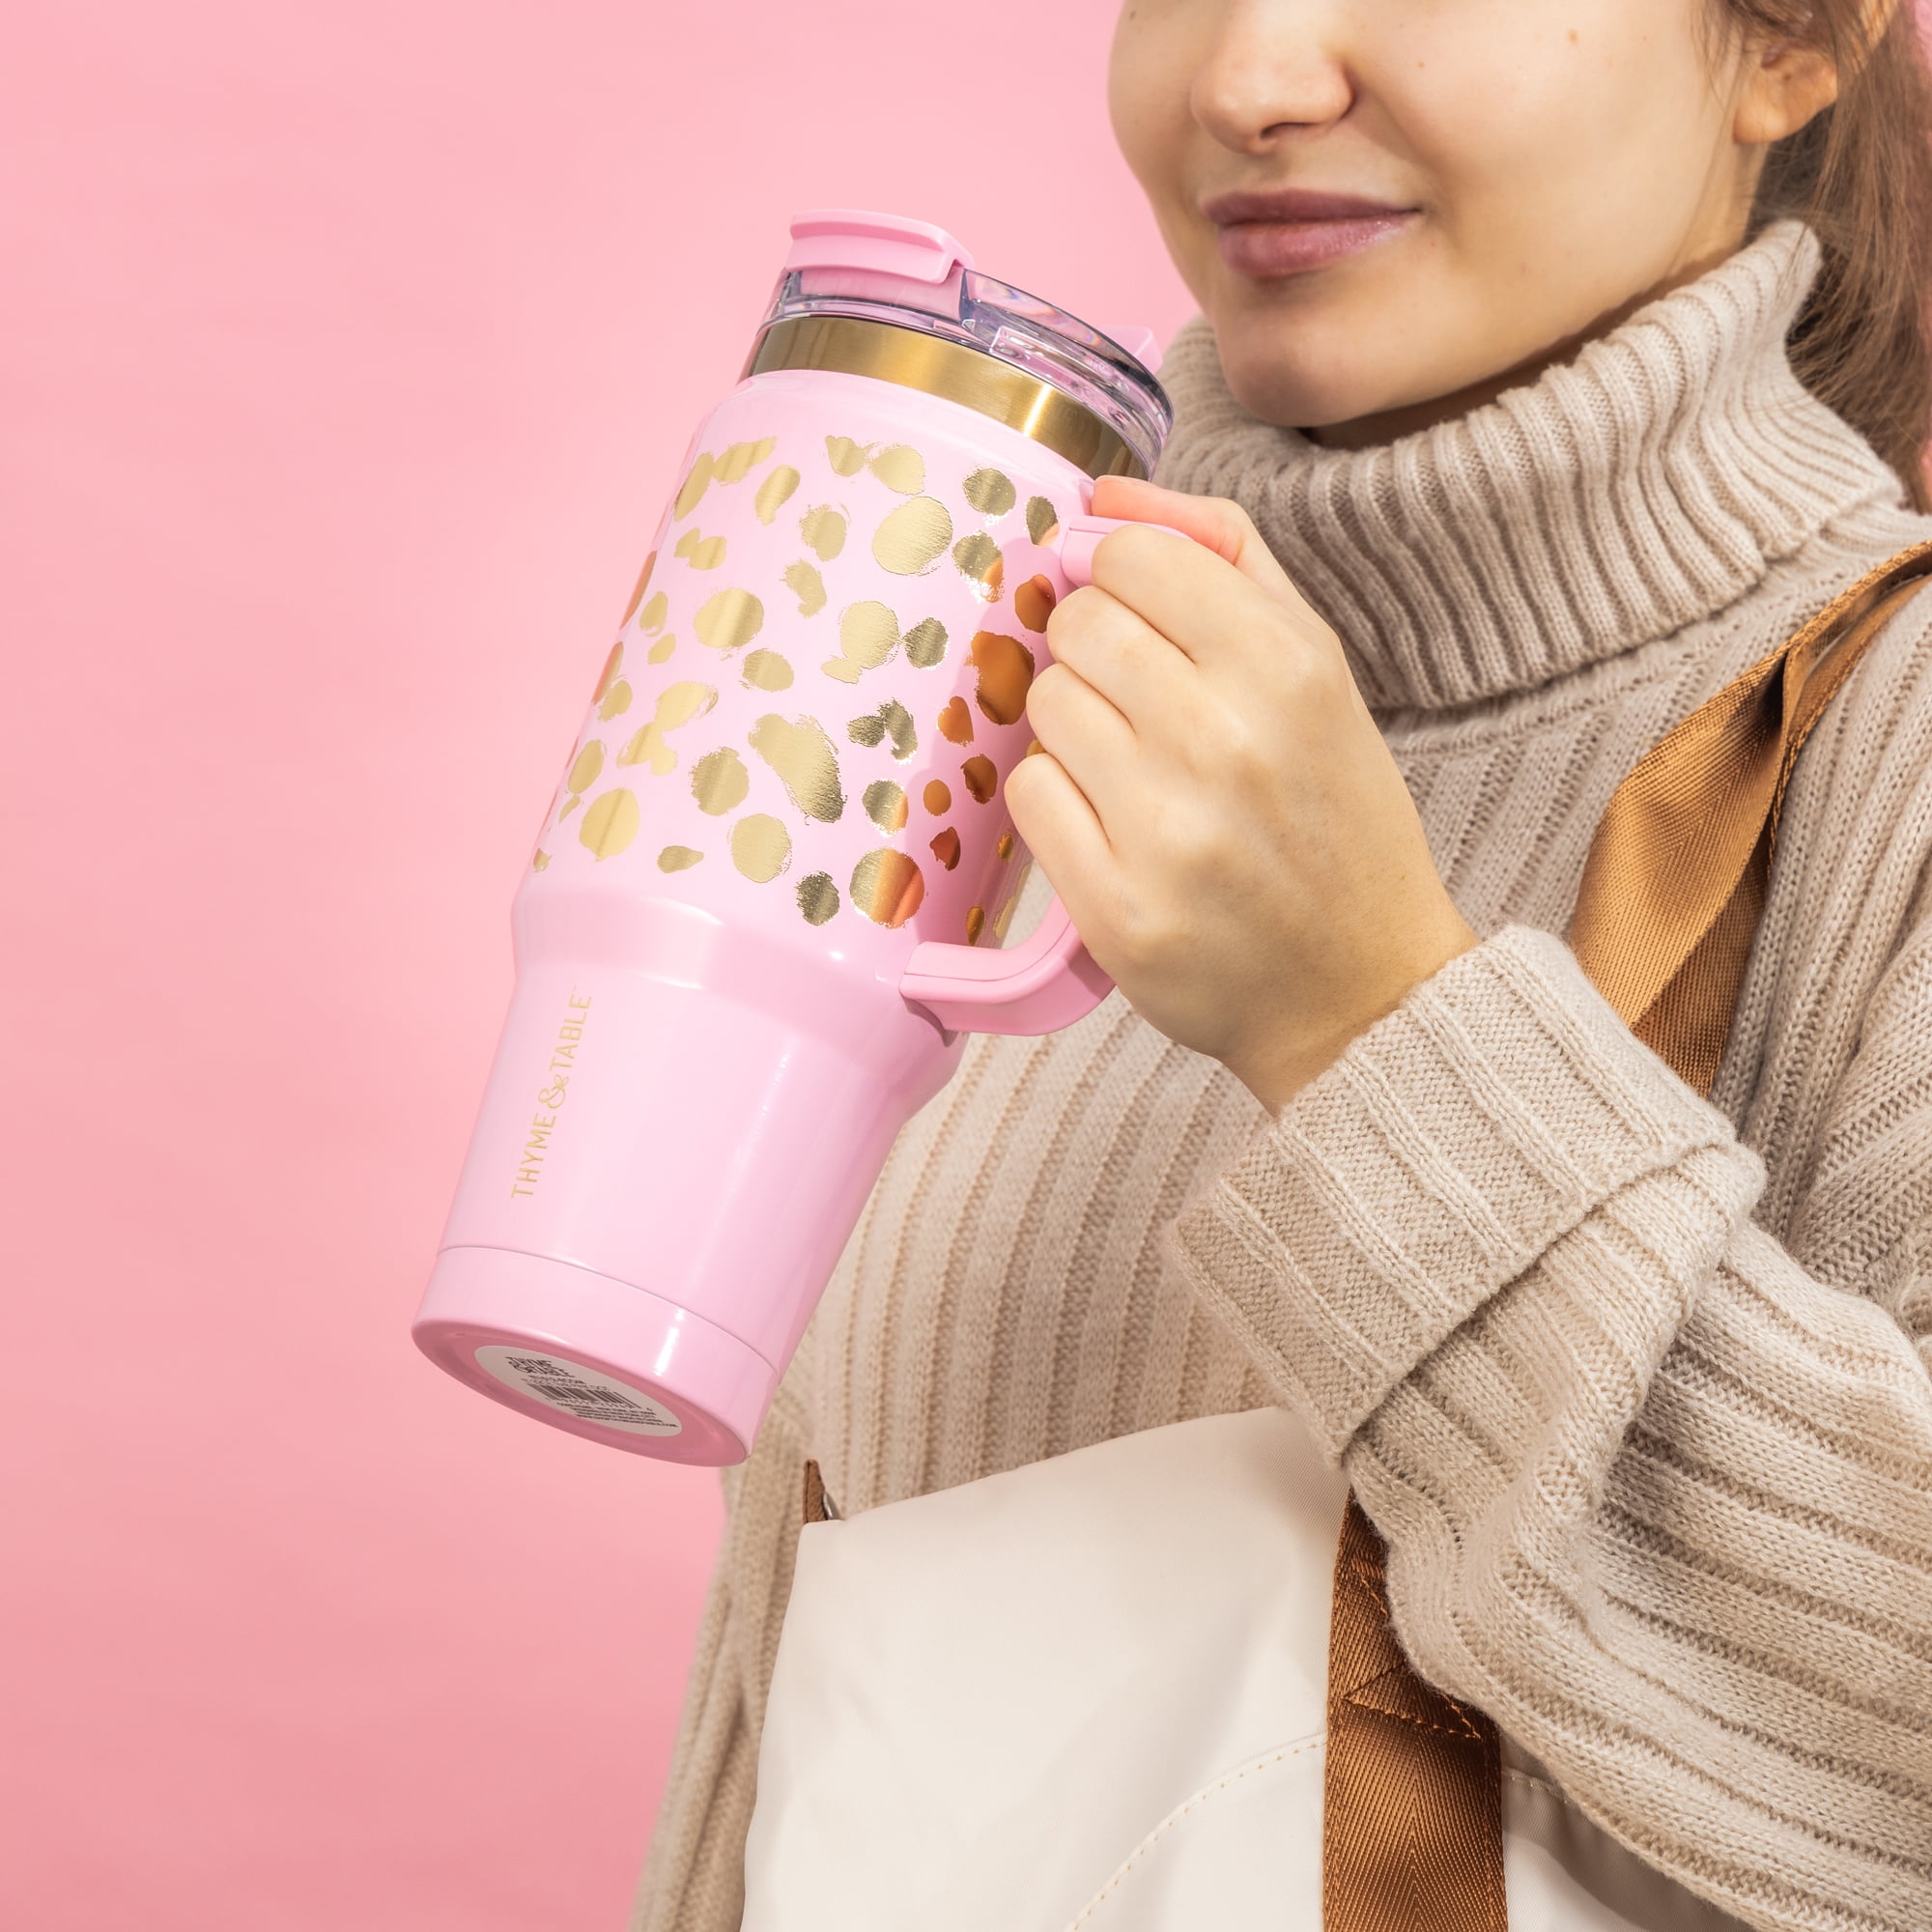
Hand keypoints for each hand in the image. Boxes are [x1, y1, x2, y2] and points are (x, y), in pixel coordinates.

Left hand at [1004, 476, 1476, 1109]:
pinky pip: (1028, 797)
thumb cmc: (1333, 817)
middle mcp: (1225, 739)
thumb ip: (1223, 558)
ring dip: (1075, 732)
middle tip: (1144, 710)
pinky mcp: (1115, 908)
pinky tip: (1114, 828)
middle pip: (1076, 627)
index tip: (1144, 622)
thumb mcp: (1316, 668)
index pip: (1128, 557)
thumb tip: (1102, 494)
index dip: (1120, 582)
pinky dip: (1058, 805)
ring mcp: (1166, 830)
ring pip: (1044, 709)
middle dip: (1096, 657)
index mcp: (1287, 665)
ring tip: (1138, 775)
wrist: (1363, 990)